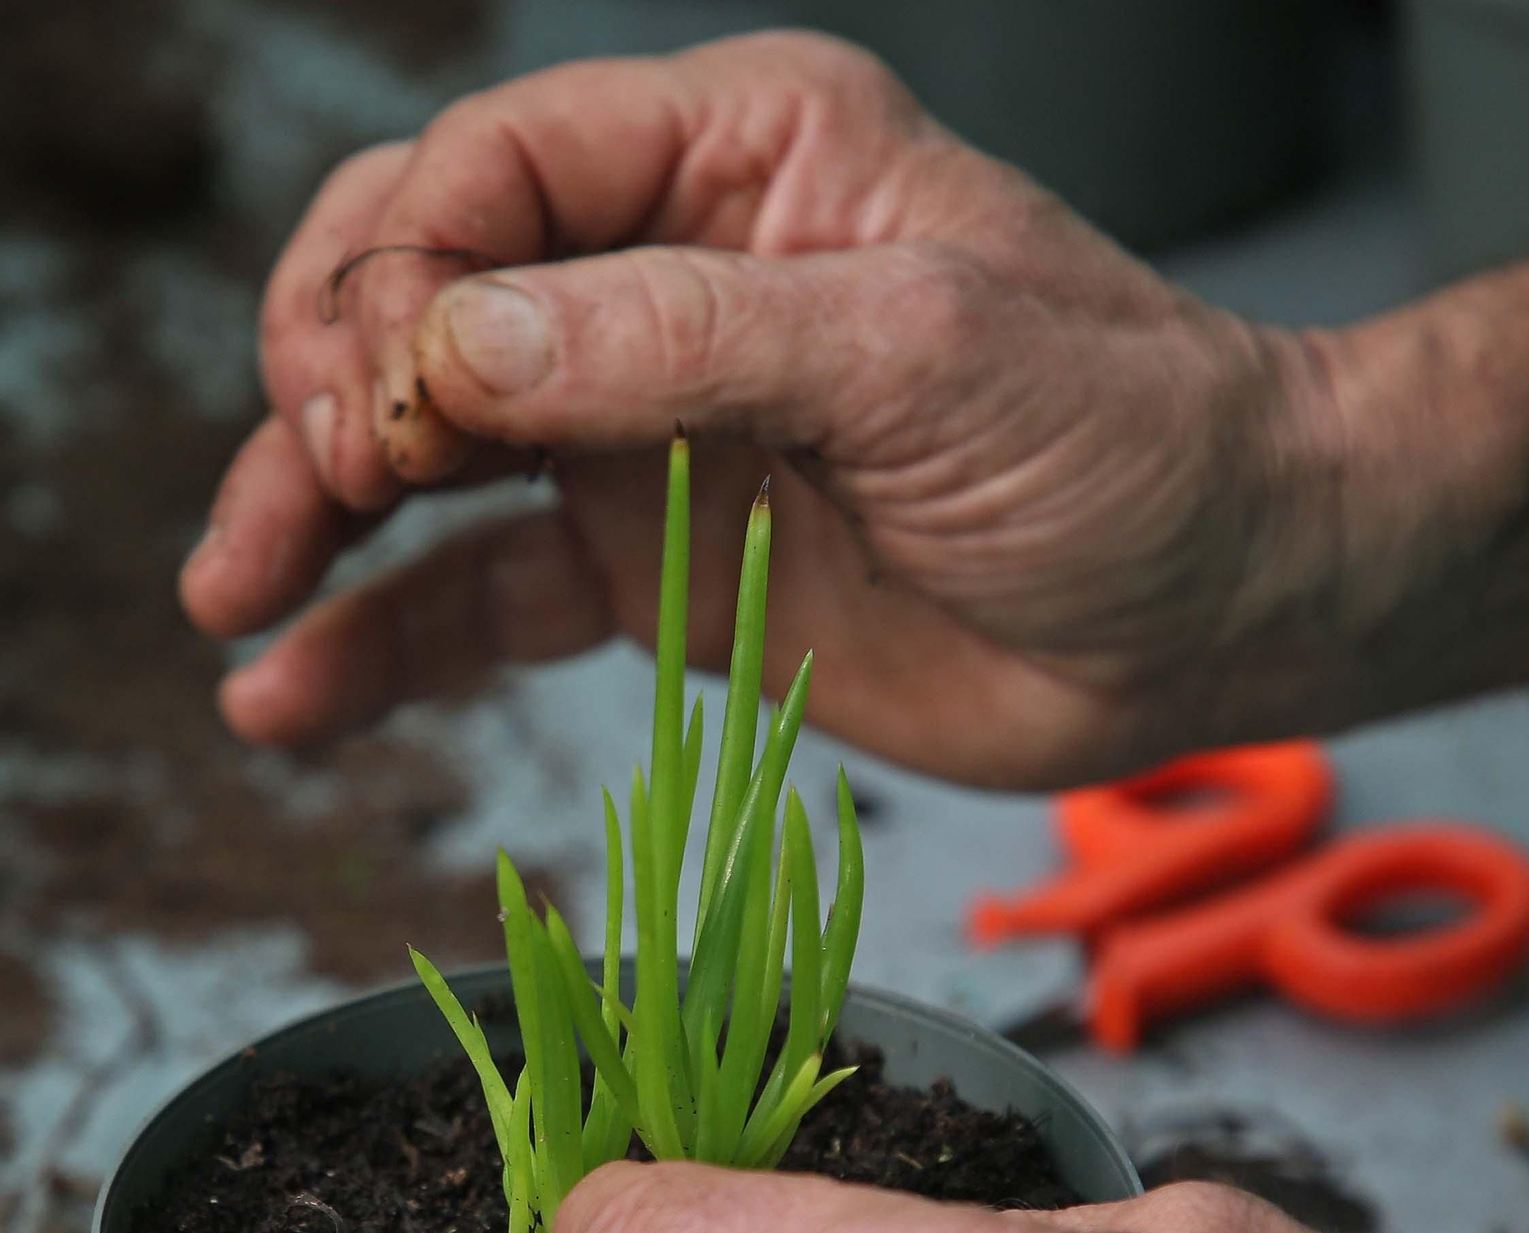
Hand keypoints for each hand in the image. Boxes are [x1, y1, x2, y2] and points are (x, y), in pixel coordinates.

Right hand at [180, 31, 1355, 788]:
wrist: (1207, 609)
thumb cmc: (1121, 440)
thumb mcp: (918, 352)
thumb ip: (680, 344)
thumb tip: (451, 352)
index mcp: (734, 162)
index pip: (493, 176)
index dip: (404, 279)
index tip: (381, 403)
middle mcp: (665, 284)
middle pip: (420, 297)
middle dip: (330, 383)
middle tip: (312, 487)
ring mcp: (649, 437)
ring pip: (429, 456)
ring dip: (315, 519)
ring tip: (235, 600)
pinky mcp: (657, 574)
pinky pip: (488, 598)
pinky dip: (393, 639)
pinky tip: (300, 688)